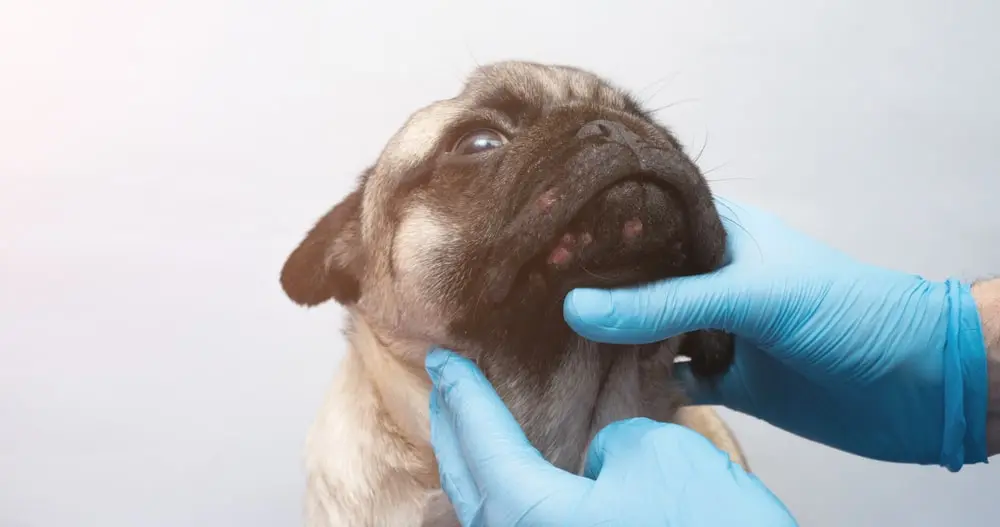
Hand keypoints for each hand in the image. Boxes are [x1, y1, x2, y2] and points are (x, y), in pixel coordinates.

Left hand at [425, 348, 797, 526]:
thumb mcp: (657, 456)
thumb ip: (610, 448)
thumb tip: (600, 464)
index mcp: (534, 517)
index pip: (481, 444)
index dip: (462, 395)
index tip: (442, 359)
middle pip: (470, 486)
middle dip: (453, 432)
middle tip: (445, 389)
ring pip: (492, 515)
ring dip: (478, 467)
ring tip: (474, 428)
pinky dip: (509, 496)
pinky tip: (522, 479)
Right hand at [563, 197, 988, 469]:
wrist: (913, 384)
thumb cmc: (846, 310)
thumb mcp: (750, 294)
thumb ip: (664, 304)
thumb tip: (576, 309)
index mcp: (719, 230)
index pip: (646, 219)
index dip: (598, 228)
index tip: (542, 240)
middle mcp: (709, 274)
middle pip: (638, 278)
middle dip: (594, 287)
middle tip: (533, 292)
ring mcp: (715, 326)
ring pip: (646, 328)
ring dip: (610, 336)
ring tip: (549, 335)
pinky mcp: (723, 375)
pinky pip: (667, 376)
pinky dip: (639, 379)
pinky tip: (599, 378)